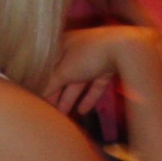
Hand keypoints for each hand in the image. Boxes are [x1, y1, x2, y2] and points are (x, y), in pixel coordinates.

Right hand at [44, 24, 161, 116]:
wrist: (125, 47)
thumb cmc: (88, 54)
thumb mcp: (64, 70)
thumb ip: (49, 84)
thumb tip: (36, 95)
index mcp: (63, 44)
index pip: (47, 66)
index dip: (41, 82)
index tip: (36, 99)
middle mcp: (76, 50)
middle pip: (63, 75)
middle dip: (56, 94)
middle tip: (48, 111)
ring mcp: (93, 59)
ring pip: (79, 82)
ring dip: (70, 98)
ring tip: (63, 116)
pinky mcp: (107, 68)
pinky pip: (95, 85)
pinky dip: (89, 97)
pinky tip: (83, 111)